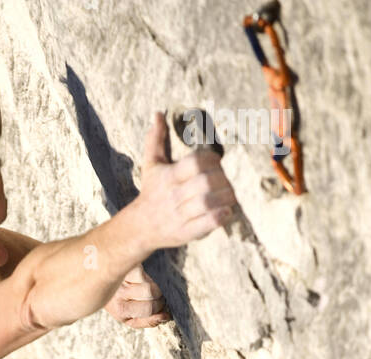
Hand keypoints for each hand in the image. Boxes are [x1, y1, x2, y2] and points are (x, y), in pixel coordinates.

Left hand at [103, 264, 170, 328]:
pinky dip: (148, 274)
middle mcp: (119, 294)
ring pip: (149, 281)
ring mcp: (121, 278)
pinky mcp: (124, 266)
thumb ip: (148, 321)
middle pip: (151, 293)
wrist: (97, 285)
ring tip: (150, 288)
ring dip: (155, 285)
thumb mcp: (129, 318)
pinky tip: (143, 278)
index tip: (162, 309)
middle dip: (159, 297)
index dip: (160, 309)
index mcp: (121, 311)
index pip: (149, 309)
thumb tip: (166, 317)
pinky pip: (144, 270)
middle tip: (158, 298)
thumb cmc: (118, 303)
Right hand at [135, 111, 236, 249]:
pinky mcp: (185, 233)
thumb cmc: (151, 192)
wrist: (139, 228)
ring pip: (208, 202)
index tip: (217, 163)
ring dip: (225, 197)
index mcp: (169, 177)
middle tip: (227, 180)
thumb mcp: (151, 165)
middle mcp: (173, 196)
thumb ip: (156, 140)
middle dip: (222, 179)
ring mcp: (179, 216)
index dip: (212, 160)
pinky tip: (227, 211)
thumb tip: (158, 114)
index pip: (196, 162)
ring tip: (230, 195)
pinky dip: (220, 216)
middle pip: (205, 182)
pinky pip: (207, 223)